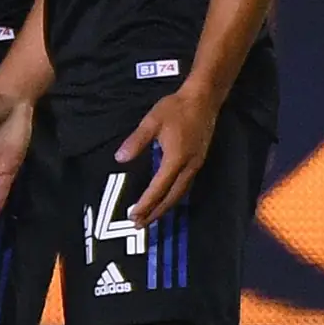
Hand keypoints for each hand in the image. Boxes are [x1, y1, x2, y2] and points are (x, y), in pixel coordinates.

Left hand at [115, 84, 219, 224]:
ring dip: (165, 207)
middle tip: (140, 224)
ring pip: (180, 193)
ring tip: (151, 217)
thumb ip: (136, 141)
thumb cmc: (175, 108)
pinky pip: (185, 186)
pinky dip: (174, 197)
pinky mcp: (199, 161)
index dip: (146, 204)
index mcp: (176, 160)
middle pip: (171, 197)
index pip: (158, 189)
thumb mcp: (151, 122)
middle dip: (156, 212)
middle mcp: (188, 167)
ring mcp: (196, 165)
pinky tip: (166, 199)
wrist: (203, 99)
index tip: (134, 216)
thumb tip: (120, 159)